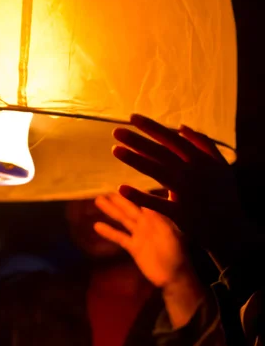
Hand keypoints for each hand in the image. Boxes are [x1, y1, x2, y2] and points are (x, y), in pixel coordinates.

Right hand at [93, 193, 190, 287]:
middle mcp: (147, 224)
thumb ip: (160, 220)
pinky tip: (97, 226)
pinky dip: (108, 232)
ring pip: (123, 219)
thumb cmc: (178, 254)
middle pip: (130, 208)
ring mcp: (140, 235)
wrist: (175, 276)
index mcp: (159, 218)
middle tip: (106, 191)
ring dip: (111, 210)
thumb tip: (149, 206)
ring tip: (98, 201)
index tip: (121, 187)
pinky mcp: (133, 247)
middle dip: (118, 200)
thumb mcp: (172, 235)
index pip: (144, 202)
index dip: (133, 194)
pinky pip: (119, 237)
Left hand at [111, 114, 246, 267]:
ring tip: (115, 150)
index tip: (132, 117)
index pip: (171, 139)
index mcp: (201, 160)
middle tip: (116, 131)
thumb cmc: (223, 194)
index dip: (151, 127)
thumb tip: (181, 127)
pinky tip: (121, 189)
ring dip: (135, 160)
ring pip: (157, 172)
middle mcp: (192, 172)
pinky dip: (139, 196)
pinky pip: (156, 203)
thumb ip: (203, 144)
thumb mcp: (220, 165)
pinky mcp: (180, 213)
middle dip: (137, 140)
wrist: (231, 228)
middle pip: (160, 152)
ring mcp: (186, 192)